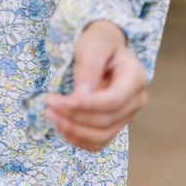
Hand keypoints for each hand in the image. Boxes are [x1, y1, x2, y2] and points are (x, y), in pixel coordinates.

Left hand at [44, 19, 147, 151]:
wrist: (104, 49)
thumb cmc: (99, 43)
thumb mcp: (93, 46)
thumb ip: (89, 68)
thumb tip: (82, 97)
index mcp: (135, 78)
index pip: (114, 101)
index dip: (88, 105)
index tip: (62, 100)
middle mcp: (136, 100)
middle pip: (106, 120)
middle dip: (74, 116)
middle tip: (49, 103)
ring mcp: (127, 115)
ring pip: (102, 136)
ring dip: (73, 130)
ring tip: (51, 115)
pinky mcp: (115, 125)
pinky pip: (98, 142)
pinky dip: (78, 139)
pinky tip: (61, 126)